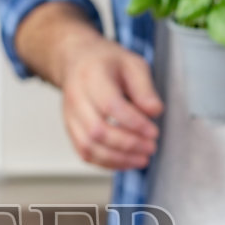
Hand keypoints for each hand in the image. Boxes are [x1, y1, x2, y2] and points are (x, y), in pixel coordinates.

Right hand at [56, 32, 162, 170]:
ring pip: (89, 146)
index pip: (111, 106)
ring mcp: (70, 116)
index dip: (134, 123)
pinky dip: (106, 163)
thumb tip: (154, 112)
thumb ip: (145, 88)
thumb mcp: (133, 64)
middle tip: (150, 147)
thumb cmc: (106, 62)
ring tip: (141, 159)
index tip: (153, 132)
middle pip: (98, 130)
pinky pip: (84, 153)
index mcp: (92, 76)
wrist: (78, 61)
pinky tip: (125, 162)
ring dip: (118, 158)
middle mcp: (76, 97)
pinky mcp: (71, 130)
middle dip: (128, 144)